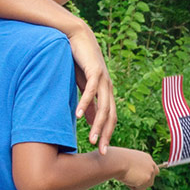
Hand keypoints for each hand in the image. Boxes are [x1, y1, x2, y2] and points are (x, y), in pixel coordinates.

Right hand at [67, 26, 116, 152]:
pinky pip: (91, 90)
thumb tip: (89, 122)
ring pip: (103, 106)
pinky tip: (79, 116)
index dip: (107, 134)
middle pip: (110, 116)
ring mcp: (103, 79)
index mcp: (106, 92)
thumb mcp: (83, 86)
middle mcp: (108, 87)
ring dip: (98, 124)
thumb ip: (88, 103)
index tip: (102, 152)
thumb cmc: (81, 62)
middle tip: (101, 152)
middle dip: (106, 135)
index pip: (110, 118)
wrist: (78, 37)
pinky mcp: (94, 70)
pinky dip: (85, 104)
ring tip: (91, 139)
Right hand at [118, 149, 158, 189]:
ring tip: (127, 177)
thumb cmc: (117, 161)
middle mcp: (151, 165)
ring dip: (134, 185)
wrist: (117, 161)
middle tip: (130, 179)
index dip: (147, 176)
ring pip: (144, 186)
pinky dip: (131, 187)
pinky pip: (138, 189)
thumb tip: (133, 178)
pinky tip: (127, 179)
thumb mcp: (127, 163)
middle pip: (150, 181)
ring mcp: (150, 172)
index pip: (154, 170)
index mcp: (146, 158)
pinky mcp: (147, 179)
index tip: (140, 179)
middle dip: (141, 183)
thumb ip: (135, 169)